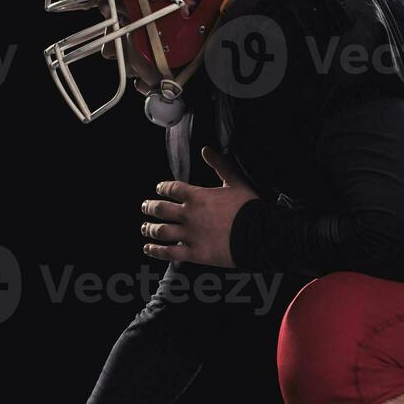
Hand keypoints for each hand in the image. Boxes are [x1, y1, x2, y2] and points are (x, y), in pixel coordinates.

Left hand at [140, 146, 258, 267]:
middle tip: (145, 207)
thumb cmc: (249, 208)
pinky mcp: (194, 253)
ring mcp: (189, 235)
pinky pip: (169, 252)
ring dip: (149, 229)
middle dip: (150, 207)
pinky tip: (148, 249)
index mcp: (197, 196)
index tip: (158, 189)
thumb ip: (219, 165)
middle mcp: (188, 214)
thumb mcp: (236, 181)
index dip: (162, 188)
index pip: (171, 188)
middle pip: (160, 209)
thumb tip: (206, 150)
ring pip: (161, 231)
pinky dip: (156, 251)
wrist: (258, 234)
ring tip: (145, 228)